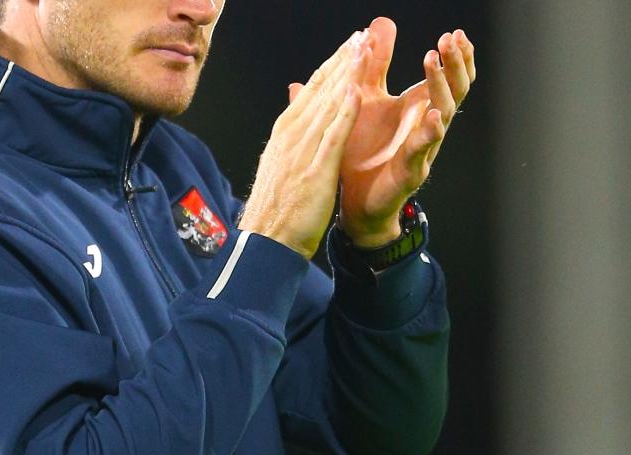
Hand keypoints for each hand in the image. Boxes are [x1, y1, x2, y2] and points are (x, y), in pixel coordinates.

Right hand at [238, 31, 370, 259]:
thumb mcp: (279, 167)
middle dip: (342, 61)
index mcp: (283, 135)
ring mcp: (301, 153)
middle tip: (362, 35)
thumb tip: (293, 122)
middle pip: (320, 91)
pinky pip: (332, 136)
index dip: (331, 67)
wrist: (266, 243)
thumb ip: (290, 140)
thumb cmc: (275, 210)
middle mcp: (290, 137)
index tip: (349, 46)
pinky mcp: (314, 171)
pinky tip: (356, 91)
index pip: (310, 93)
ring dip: (346, 75)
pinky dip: (343, 112)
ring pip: (327, 106)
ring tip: (364, 49)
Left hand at [318, 18, 475, 246]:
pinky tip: (433, 117)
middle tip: (450, 39)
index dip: (456, 57)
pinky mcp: (410, 171)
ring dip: (440, 86)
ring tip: (434, 62)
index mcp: (416, 109)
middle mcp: (425, 126)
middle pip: (454, 90)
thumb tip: (379, 24)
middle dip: (455, 63)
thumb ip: (373, 65)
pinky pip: (424, 150)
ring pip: (443, 115)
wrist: (350, 201)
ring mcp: (422, 149)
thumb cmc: (361, 152)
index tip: (455, 33)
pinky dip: (430, 132)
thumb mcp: (364, 99)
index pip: (448, 78)